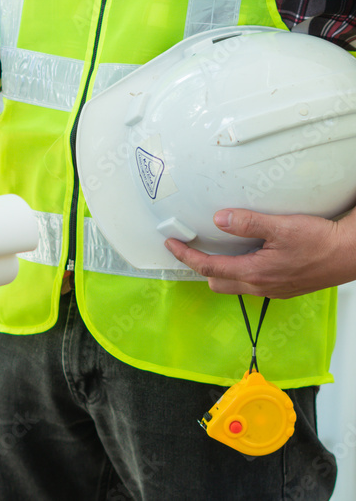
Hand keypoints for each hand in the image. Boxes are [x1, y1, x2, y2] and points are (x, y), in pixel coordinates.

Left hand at [164, 209, 355, 297]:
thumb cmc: (323, 242)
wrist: (353, 254)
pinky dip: (239, 271)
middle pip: (217, 282)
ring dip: (220, 270)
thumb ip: (248, 223)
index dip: (185, 256)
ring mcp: (273, 289)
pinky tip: (246, 255)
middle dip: (200, 267)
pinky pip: (252, 283)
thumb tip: (220, 219)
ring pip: (235, 284)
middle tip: (189, 248)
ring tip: (214, 249)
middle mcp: (260, 286)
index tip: (171, 244)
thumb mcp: (282, 227)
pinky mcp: (284, 287)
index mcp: (254, 273)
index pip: (208, 267)